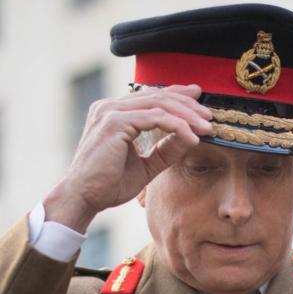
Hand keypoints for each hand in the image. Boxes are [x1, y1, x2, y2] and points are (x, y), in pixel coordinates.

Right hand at [43, 85, 212, 231]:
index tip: (199, 100)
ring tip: (206, 127)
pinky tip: (191, 137)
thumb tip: (191, 138)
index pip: (151, 96)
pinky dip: (177, 126)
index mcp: (114, 113)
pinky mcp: (114, 122)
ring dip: (187, 115)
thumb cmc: (108, 184)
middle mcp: (109, 107)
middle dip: (187, 105)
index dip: (177, 95)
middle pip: (158, 96)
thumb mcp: (145, 165)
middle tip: (209, 117)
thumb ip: (165, 150)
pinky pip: (155, 118)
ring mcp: (110, 112)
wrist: (83, 198)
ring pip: (159, 104)